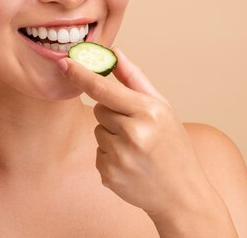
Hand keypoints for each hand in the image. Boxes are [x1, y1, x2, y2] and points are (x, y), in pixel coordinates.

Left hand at [57, 48, 213, 218]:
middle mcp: (133, 134)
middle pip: (98, 108)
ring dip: (111, 135)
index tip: (64, 62)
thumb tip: (114, 52)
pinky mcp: (108, 173)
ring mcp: (119, 156)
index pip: (103, 88)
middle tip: (137, 128)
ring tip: (136, 148)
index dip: (80, 74)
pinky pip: (97, 152)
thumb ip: (135, 79)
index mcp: (148, 112)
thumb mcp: (163, 108)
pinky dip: (110, 155)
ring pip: (97, 130)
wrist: (182, 195)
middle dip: (111, 113)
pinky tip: (131, 163)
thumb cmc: (173, 147)